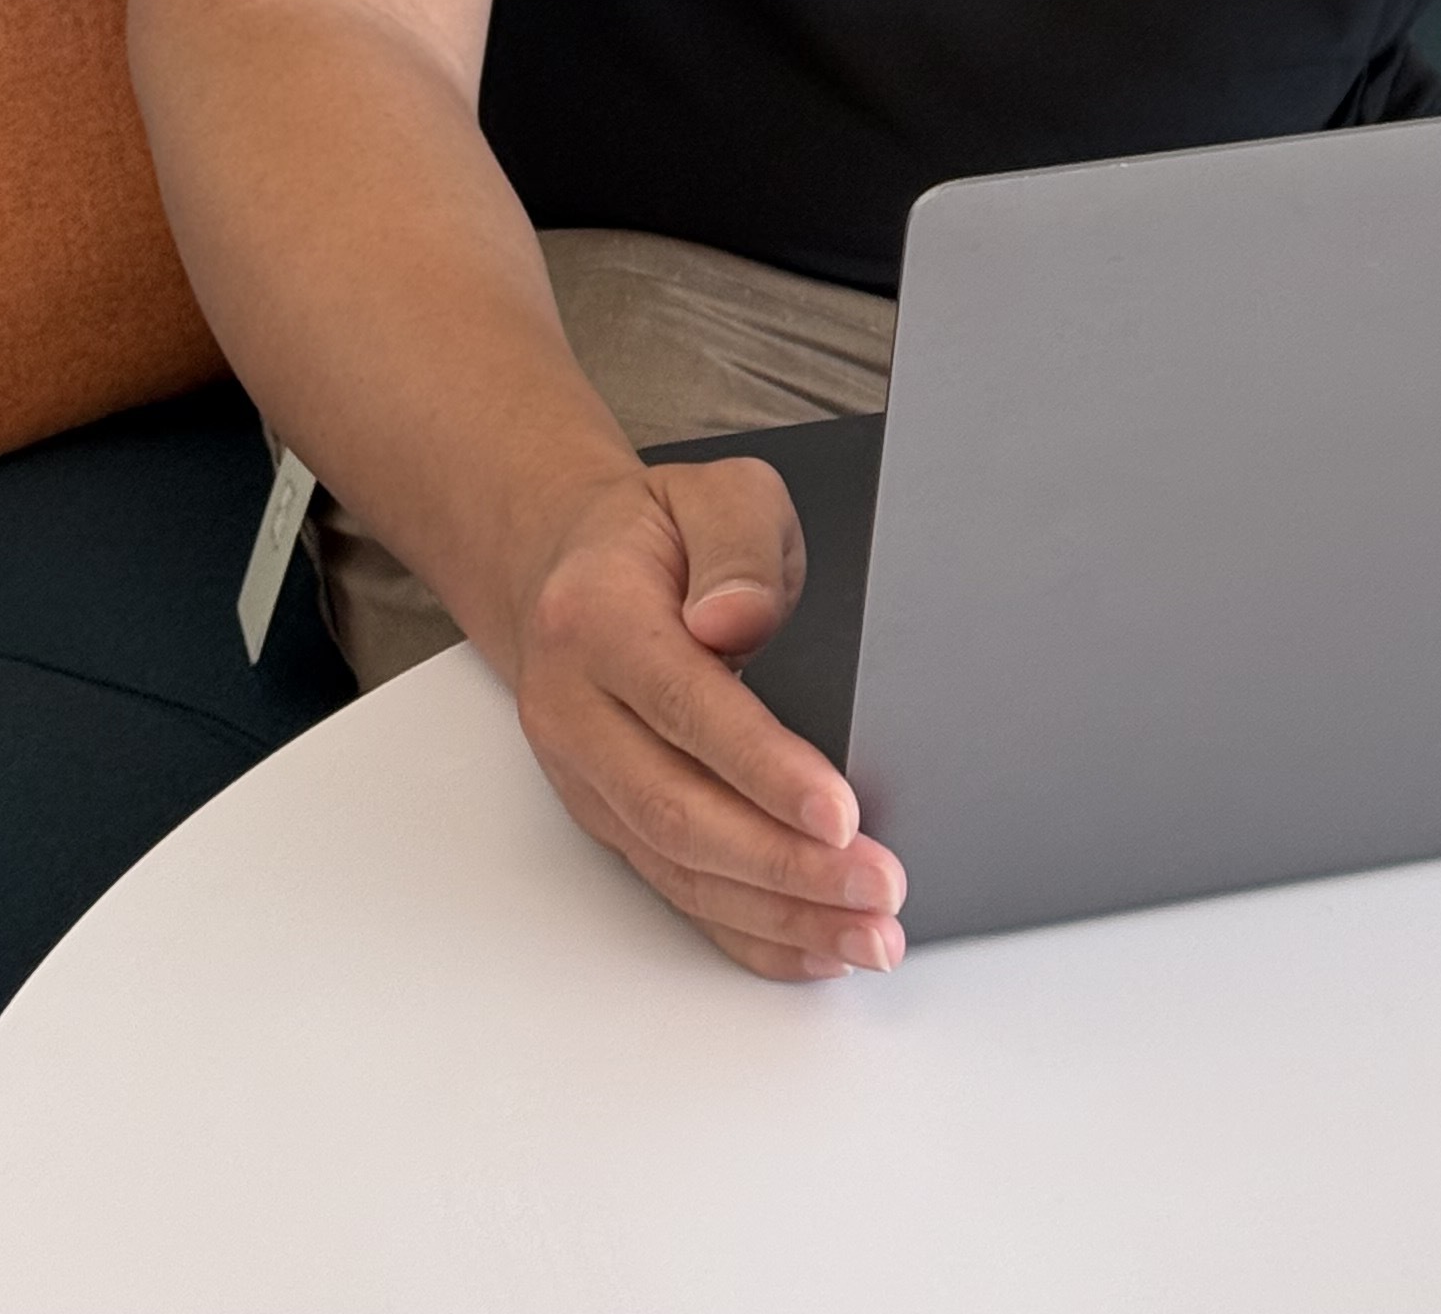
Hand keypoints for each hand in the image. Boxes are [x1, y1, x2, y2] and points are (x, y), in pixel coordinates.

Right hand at [505, 454, 906, 978]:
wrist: (563, 567)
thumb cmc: (659, 532)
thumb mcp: (713, 493)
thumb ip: (736, 547)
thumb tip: (738, 619)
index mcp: (596, 619)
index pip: (686, 705)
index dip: (764, 767)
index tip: (840, 811)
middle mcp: (575, 710)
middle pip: (680, 810)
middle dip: (786, 865)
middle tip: (877, 889)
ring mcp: (585, 777)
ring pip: (678, 868)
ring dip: (778, 914)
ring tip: (867, 935)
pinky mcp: (607, 819)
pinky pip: (675, 888)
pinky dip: (747, 930)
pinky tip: (812, 947)